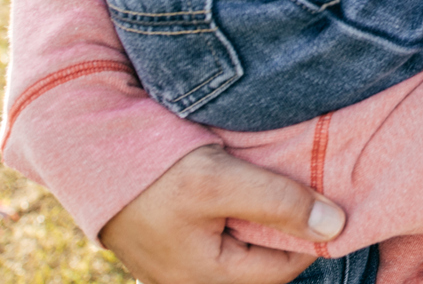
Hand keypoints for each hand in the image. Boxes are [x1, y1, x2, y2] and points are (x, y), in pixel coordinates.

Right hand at [100, 145, 346, 283]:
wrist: (85, 152)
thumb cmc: (152, 171)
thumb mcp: (220, 182)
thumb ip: (278, 204)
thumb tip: (336, 226)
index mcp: (205, 276)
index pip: (285, 266)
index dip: (311, 231)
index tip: (327, 194)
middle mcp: (190, 279)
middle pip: (262, 257)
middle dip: (286, 223)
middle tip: (303, 182)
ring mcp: (175, 262)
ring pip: (241, 243)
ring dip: (260, 214)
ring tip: (270, 178)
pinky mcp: (167, 239)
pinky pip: (217, 231)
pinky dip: (235, 209)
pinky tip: (239, 180)